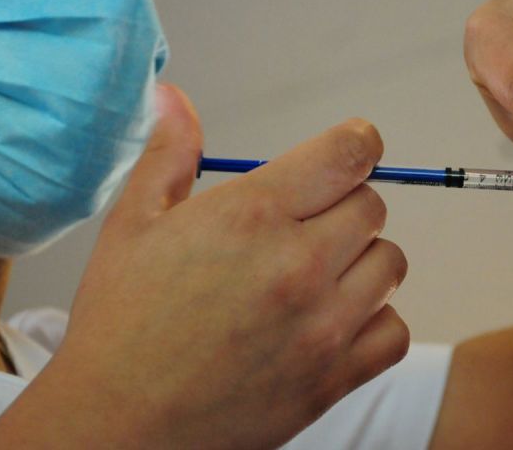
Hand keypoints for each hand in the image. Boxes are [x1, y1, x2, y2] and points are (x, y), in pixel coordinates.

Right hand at [56, 85, 408, 448]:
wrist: (119, 424)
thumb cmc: (122, 323)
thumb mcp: (133, 224)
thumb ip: (169, 153)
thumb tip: (173, 97)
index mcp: (251, 215)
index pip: (349, 152)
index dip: (356, 141)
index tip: (351, 147)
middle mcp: (297, 265)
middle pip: (372, 205)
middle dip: (345, 202)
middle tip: (305, 222)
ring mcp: (321, 326)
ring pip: (389, 263)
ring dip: (360, 257)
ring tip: (314, 271)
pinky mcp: (333, 378)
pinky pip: (393, 329)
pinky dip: (373, 318)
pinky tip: (329, 318)